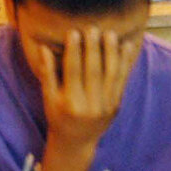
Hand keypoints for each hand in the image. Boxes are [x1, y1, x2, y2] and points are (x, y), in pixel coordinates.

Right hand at [34, 27, 137, 148]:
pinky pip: (122, 81)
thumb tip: (44, 48)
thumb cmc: (58, 116)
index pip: (73, 72)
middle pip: (93, 71)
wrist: (76, 141)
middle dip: (93, 48)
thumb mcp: (48, 98)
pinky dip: (125, 63)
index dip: (74, 51)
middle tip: (93, 28)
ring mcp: (105, 106)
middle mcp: (89, 105)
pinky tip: (126, 47)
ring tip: (110, 33)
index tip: (74, 32)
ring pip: (111, 75)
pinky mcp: (116, 105)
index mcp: (70, 103)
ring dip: (112, 52)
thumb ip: (47, 73)